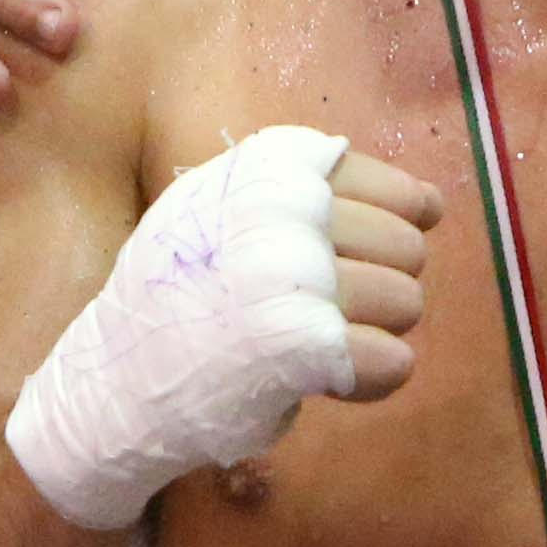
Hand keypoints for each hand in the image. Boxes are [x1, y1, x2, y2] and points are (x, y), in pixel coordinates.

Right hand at [4, 127, 439, 528]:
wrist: (118, 378)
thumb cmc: (184, 294)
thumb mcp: (223, 203)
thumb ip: (309, 190)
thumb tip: (428, 202)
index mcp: (272, 168)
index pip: (391, 188)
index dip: (390, 232)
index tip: (354, 259)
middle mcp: (286, 210)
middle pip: (407, 246)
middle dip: (382, 285)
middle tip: (326, 310)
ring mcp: (295, 276)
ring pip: (407, 302)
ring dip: (374, 333)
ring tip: (318, 340)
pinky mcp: (304, 346)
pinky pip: (394, 360)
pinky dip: (371, 378)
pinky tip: (326, 377)